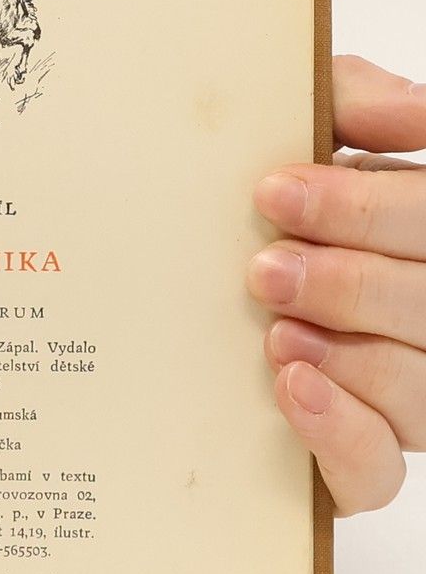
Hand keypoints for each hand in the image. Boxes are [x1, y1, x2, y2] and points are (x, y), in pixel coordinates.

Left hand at [249, 55, 425, 513]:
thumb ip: (353, 104)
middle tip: (263, 269)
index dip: (365, 208)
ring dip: (348, 354)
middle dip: (348, 281)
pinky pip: (377, 468)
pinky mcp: (360, 461)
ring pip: (418, 386)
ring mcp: (407, 394)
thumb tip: (412, 115)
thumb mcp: (308, 138)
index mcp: (421, 239)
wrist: (172, 305)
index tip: (274, 191)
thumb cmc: (264, 215)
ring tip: (274, 333)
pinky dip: (339, 431)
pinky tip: (291, 388)